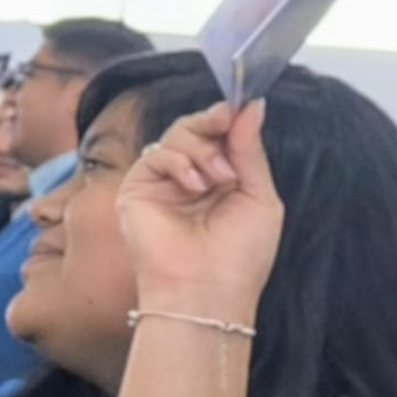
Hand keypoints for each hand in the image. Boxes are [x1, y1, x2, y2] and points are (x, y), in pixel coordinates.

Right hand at [117, 101, 280, 319]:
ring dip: (201, 149)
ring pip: (176, 135)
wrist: (208, 291)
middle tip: (225, 125)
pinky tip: (194, 186)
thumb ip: (249, 150)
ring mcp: (163, 185)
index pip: (220, 134)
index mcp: (221, 180)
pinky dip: (178, 162)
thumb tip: (252, 105)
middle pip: (195, 128)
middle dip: (213, 123)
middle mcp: (191, 179)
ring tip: (217, 179)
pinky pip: (156, 154)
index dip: (229, 117)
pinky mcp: (137, 191)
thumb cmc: (240, 257)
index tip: (241, 106)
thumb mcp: (259, 196)